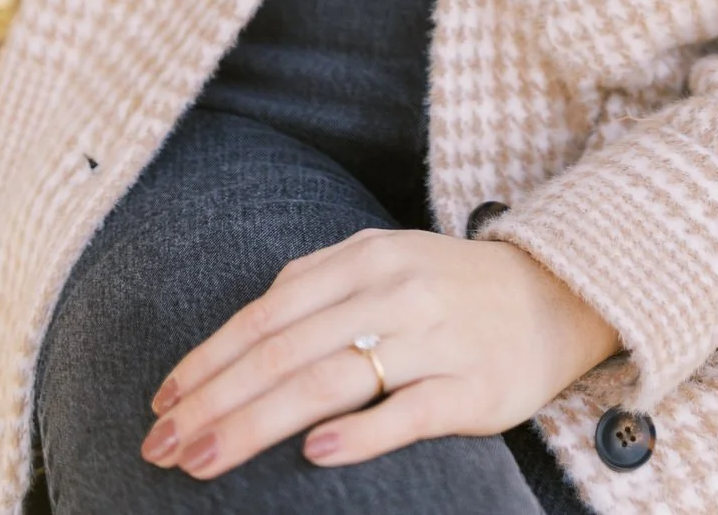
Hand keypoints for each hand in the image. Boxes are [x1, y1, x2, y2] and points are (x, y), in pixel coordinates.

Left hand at [140, 227, 617, 480]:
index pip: (269, 311)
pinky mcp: (472, 386)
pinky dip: (361, 432)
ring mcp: (436, 337)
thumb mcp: (385, 262)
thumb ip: (317, 286)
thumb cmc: (450, 289)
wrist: (557, 296)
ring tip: (205, 460)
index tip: (161, 403)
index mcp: (368, 256)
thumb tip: (239, 332)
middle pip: (287, 350)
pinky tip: (316, 454)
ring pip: (332, 380)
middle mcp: (397, 290)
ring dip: (257, 423)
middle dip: (215, 401)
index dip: (210, 359)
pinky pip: (409, 411)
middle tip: (162, 448)